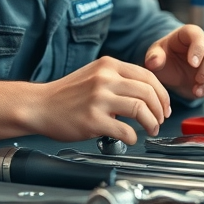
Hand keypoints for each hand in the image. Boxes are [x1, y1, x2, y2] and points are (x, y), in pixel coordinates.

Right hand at [31, 56, 170, 143]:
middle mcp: (105, 79)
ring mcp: (98, 99)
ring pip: (140, 109)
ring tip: (150, 129)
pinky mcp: (92, 120)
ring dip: (151, 123)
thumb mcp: (94, 74)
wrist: (39, 105)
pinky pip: (125, 130)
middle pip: (148, 92)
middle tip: (160, 120)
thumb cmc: (66, 94)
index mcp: (108, 65)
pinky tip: (130, 138)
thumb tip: (147, 93)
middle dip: (160, 110)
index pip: (148, 75)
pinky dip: (134, 137)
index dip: (162, 93)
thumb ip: (118, 79)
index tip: (164, 106)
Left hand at [144, 24, 203, 99]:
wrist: (175, 74)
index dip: (198, 49)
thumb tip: (154, 61)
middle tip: (197, 82)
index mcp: (188, 34)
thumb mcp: (155, 58)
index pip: (198, 35)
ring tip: (197, 91)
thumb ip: (154, 58)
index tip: (192, 64)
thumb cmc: (166, 61)